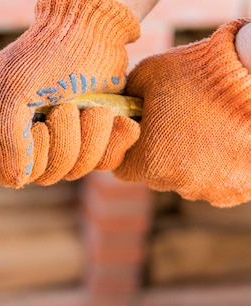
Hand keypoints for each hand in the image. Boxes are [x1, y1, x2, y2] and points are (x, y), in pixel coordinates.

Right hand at [0, 0, 140, 187]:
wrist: (94, 29)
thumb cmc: (47, 53)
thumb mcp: (13, 90)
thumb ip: (4, 136)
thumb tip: (14, 182)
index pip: (4, 173)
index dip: (23, 162)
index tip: (38, 130)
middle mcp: (28, 141)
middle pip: (43, 176)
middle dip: (62, 142)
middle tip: (66, 106)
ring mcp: (62, 141)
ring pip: (74, 170)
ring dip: (88, 137)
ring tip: (92, 106)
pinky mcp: (92, 139)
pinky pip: (102, 162)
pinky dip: (112, 140)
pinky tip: (114, 118)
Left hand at [114, 19, 250, 206]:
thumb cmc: (195, 71)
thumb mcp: (144, 77)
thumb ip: (124, 102)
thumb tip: (112, 111)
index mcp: (148, 162)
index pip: (124, 169)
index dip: (132, 150)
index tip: (144, 134)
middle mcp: (176, 182)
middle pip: (157, 176)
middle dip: (162, 155)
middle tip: (178, 127)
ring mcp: (209, 189)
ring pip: (188, 181)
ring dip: (192, 163)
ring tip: (207, 130)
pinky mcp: (236, 190)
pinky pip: (217, 186)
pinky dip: (219, 169)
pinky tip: (224, 142)